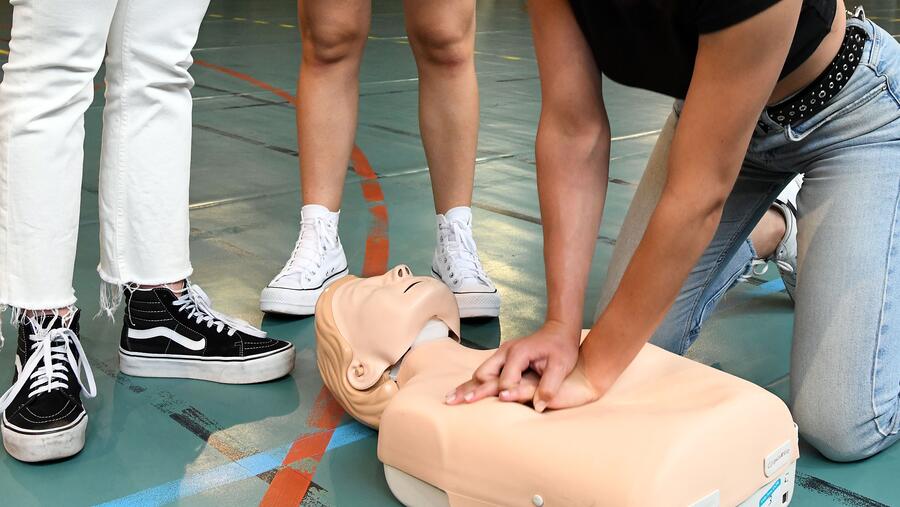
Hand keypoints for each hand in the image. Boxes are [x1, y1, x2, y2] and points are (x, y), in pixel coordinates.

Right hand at [445, 320, 580, 411]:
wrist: (559, 330)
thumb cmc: (562, 348)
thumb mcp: (561, 366)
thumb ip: (550, 386)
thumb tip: (538, 407)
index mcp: (519, 353)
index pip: (506, 379)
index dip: (504, 393)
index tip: (496, 404)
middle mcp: (505, 352)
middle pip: (483, 372)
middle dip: (471, 389)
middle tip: (453, 402)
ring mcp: (501, 354)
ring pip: (480, 372)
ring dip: (467, 386)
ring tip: (450, 399)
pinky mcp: (502, 358)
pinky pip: (484, 371)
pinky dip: (473, 383)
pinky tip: (462, 393)